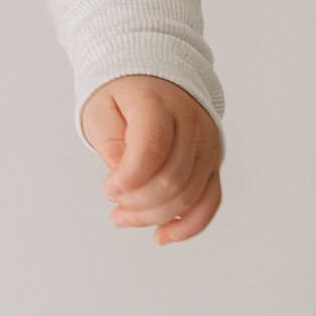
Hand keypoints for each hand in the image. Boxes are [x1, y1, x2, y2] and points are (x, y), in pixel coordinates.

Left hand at [80, 76, 222, 243]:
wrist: (156, 79)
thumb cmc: (124, 96)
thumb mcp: (102, 110)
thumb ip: (111, 144)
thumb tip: (124, 183)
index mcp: (160, 104)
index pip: (152, 147)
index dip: (130, 177)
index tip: (108, 189)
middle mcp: (192, 124)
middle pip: (172, 179)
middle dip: (137, 201)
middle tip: (113, 203)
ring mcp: (208, 145)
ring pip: (189, 195)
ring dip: (154, 216)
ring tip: (122, 218)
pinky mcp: (213, 163)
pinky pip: (209, 201)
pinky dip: (188, 225)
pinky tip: (163, 236)